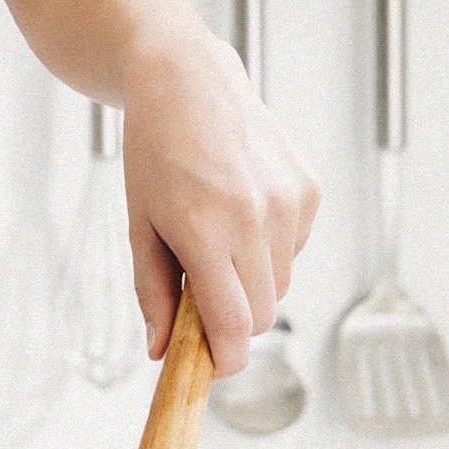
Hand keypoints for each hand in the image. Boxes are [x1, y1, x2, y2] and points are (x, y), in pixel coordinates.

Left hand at [122, 23, 319, 377]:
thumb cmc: (155, 155)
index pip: (235, 328)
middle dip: (234, 322)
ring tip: (219, 241)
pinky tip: (243, 213)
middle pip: (262, 317)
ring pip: (280, 286)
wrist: (186, 81)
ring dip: (252, 284)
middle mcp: (255, 218)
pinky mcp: (308, 190)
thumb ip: (153, 294)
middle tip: (202, 299)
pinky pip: (295, 252)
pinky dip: (270, 251)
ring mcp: (288, 203)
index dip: (226, 361)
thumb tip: (160, 352)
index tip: (213, 367)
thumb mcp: (141, 227)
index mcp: (206, 232)